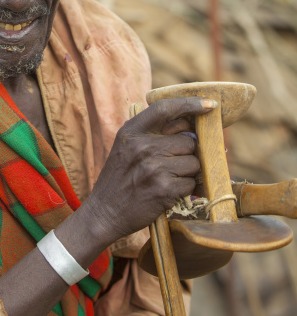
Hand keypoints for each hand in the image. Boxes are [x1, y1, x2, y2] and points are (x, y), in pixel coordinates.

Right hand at [83, 97, 214, 246]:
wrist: (105, 211)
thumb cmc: (120, 177)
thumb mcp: (126, 146)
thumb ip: (151, 132)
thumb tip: (190, 125)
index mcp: (132, 131)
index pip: (165, 108)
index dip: (190, 103)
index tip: (209, 104)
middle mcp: (142, 146)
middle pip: (188, 140)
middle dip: (187, 153)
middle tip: (171, 164)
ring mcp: (154, 168)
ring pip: (193, 163)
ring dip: (187, 172)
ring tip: (167, 178)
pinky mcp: (164, 189)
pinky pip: (191, 183)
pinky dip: (184, 189)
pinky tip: (167, 192)